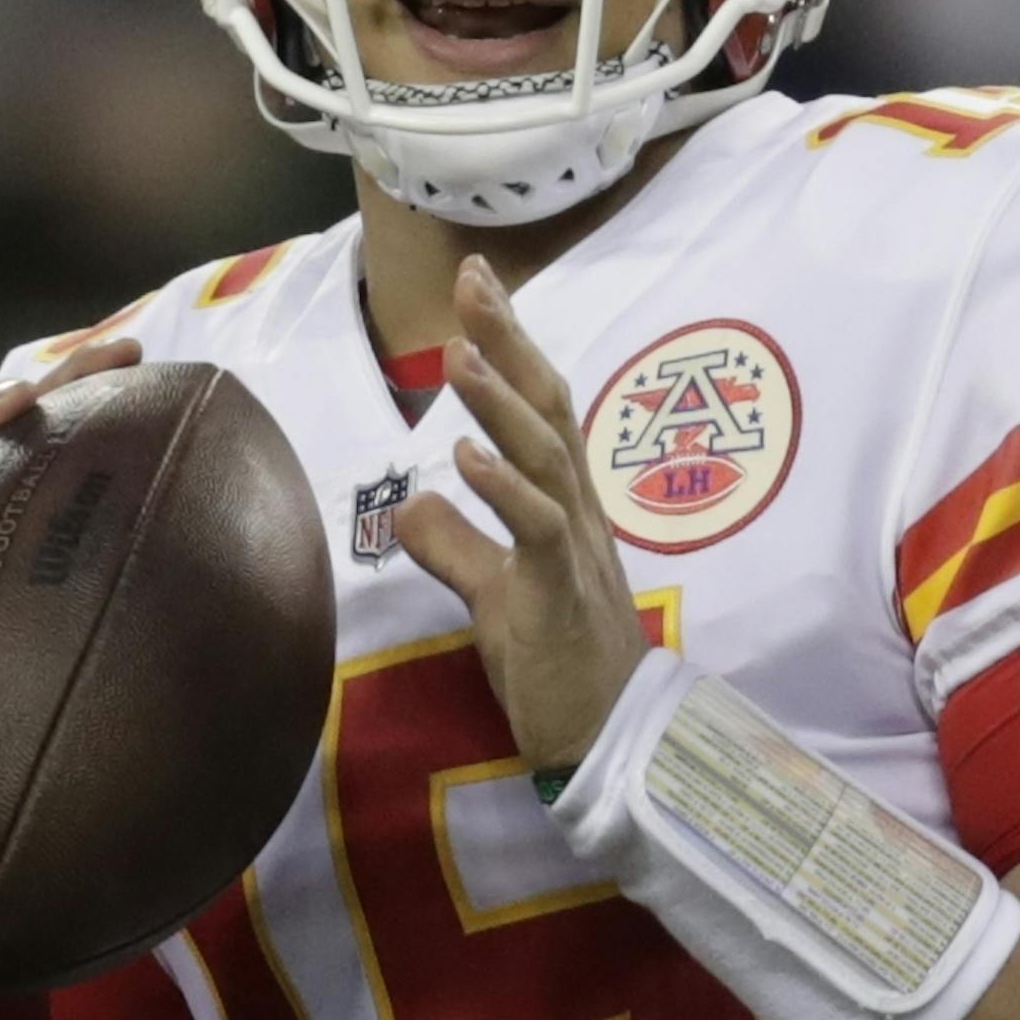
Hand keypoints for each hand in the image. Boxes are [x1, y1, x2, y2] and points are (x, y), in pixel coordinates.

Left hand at [395, 255, 649, 771]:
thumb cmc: (559, 664)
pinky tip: (466, 457)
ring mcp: (575, 548)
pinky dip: (504, 489)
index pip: (538, 406)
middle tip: (475, 279)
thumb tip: (410, 504)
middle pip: (547, 408)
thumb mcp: (495, 595)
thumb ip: (456, 547)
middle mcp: (576, 510)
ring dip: (499, 404)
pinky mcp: (561, 593)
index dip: (509, 343)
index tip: (477, 285)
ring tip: (458, 355)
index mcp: (562, 502)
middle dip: (509, 341)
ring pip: (543, 458)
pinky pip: (536, 530)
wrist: (609, 740)